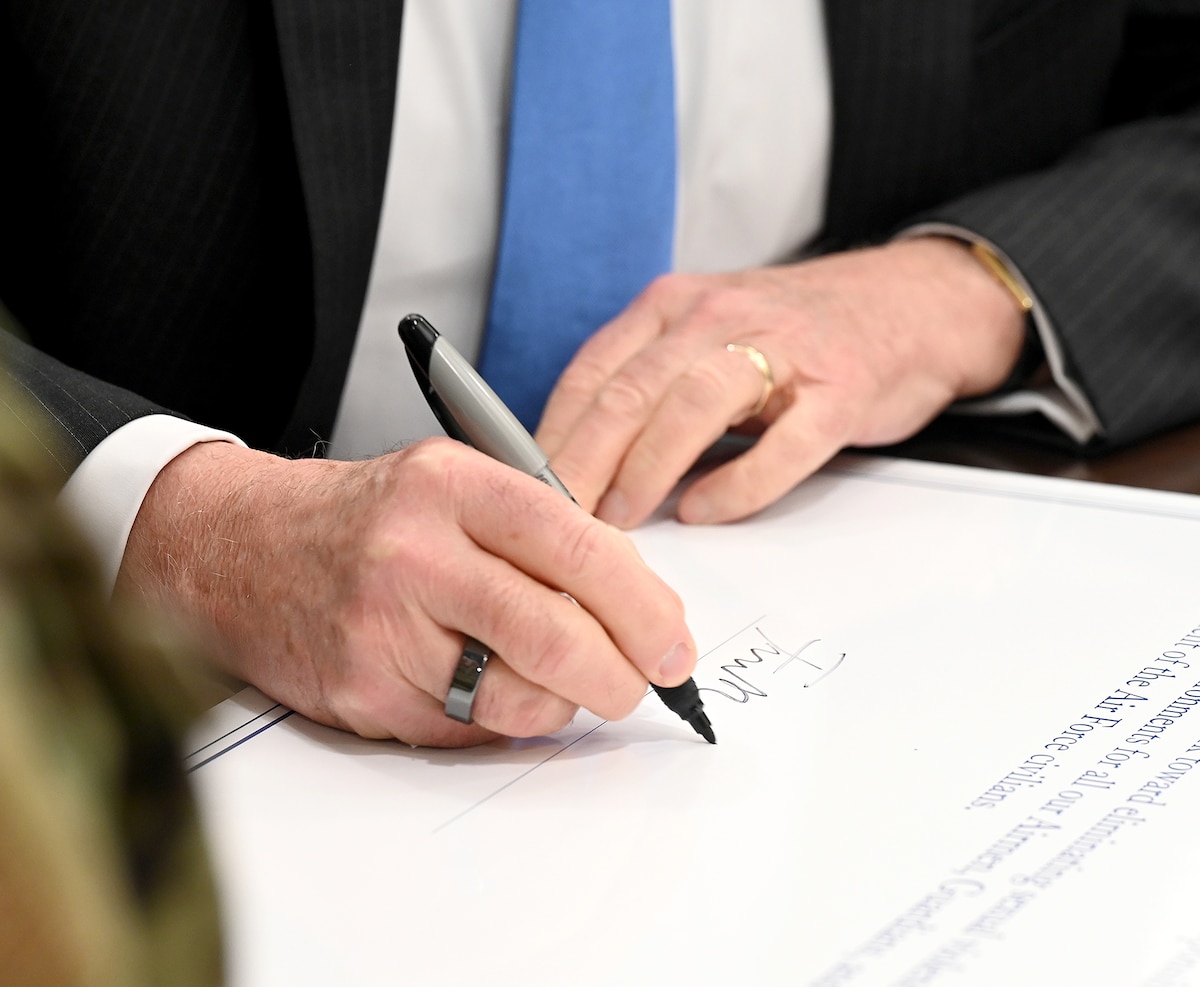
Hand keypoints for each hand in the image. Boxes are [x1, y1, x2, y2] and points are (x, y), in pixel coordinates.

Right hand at [116, 438, 695, 746]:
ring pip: (517, 699)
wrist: (239, 549)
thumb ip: (541, 534)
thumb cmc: (366, 519)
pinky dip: (499, 722)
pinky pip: (467, 733)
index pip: (576, 546)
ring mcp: (381, 629)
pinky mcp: (362, 693)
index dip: (643, 605)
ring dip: (561, 705)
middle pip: (555, 634)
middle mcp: (414, 552)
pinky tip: (485, 687)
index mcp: (451, 484)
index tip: (673, 642)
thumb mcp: (451, 486)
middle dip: (620, 675)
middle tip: (639, 684)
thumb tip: (638, 608)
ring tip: (557, 682)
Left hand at [536, 236, 1027, 526]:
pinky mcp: (839, 390)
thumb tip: (577, 462)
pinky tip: (704, 511)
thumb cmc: (794, 335)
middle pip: (631, 389)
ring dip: (647, 467)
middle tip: (554, 518)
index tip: (524, 489)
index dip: (552, 435)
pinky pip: (783, 442)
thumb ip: (646, 387)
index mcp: (675, 307)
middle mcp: (719, 317)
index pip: (593, 372)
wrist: (909, 304)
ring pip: (694, 404)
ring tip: (618, 518)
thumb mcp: (705, 340)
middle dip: (584, 460)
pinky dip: (739, 483)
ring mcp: (782, 349)